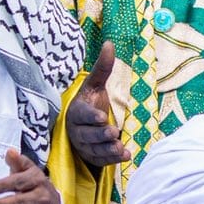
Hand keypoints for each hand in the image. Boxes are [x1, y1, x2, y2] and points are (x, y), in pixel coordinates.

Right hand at [68, 41, 128, 169]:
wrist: (85, 125)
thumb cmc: (90, 103)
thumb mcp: (95, 85)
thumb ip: (102, 68)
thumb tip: (109, 43)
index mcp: (76, 111)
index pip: (82, 114)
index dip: (90, 116)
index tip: (101, 116)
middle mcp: (78, 130)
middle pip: (87, 135)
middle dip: (100, 134)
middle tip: (113, 132)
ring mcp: (84, 146)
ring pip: (94, 149)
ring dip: (108, 150)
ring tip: (121, 148)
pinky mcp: (92, 157)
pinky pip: (101, 160)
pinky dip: (112, 160)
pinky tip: (126, 156)